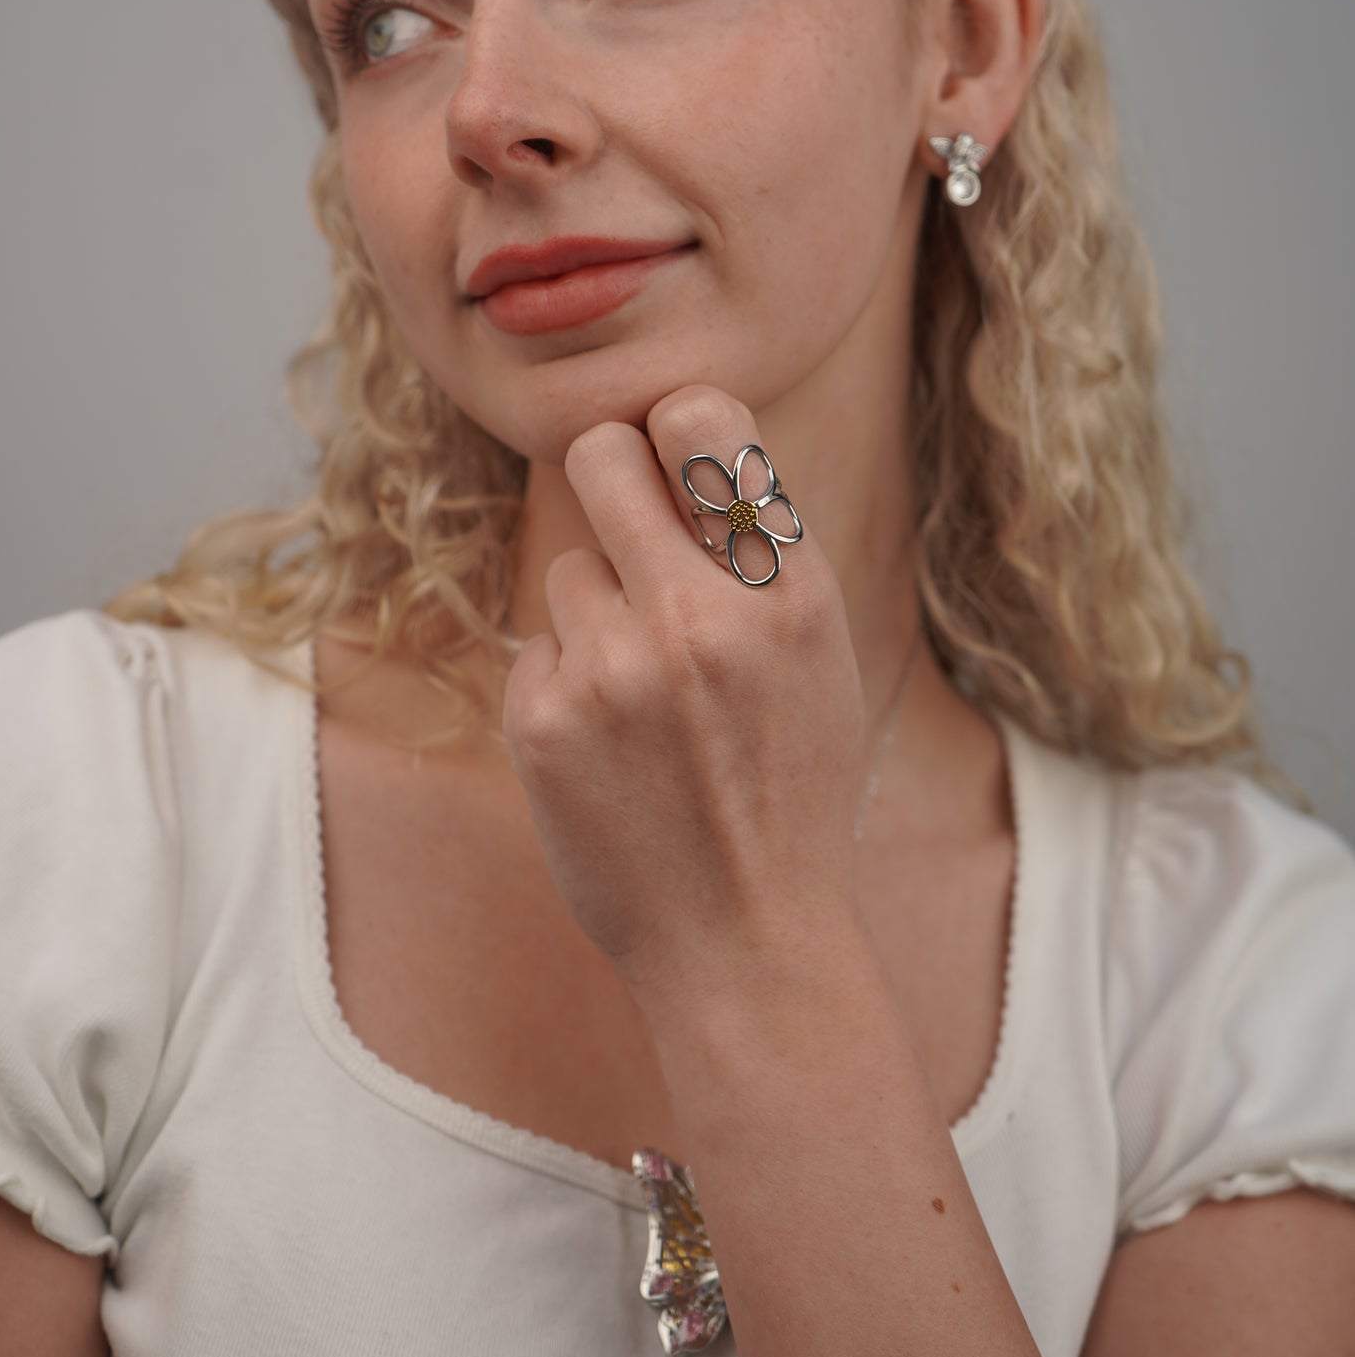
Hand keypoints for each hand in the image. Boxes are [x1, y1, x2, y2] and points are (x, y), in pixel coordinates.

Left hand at [500, 383, 873, 1015]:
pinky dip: (566, 684)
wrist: (744, 940)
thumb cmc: (788, 788)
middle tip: (624, 528)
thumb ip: (761, 554)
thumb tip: (682, 439)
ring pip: (569, 566)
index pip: (703, 417)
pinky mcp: (544, 719)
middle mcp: (703, 617)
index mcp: (790, 592)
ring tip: (645, 696)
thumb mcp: (818, 657)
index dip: (674, 426)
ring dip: (597, 612)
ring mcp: (616, 669)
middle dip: (606, 476)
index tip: (672, 456)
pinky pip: (538, 644)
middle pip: (601, 453)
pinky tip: (611, 749)